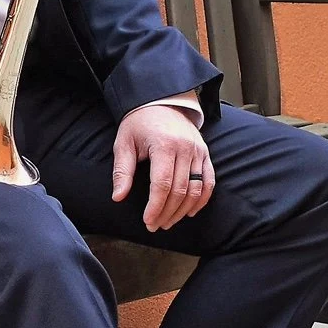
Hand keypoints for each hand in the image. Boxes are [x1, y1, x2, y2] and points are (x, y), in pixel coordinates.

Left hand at [112, 102, 211, 231]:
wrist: (161, 101)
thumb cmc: (139, 123)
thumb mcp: (124, 143)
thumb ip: (122, 170)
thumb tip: (118, 197)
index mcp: (164, 145)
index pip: (162, 184)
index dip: (155, 207)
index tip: (148, 221)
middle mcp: (185, 148)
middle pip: (180, 190)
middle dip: (167, 213)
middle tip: (155, 226)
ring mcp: (198, 151)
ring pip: (196, 189)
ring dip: (183, 210)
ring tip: (168, 222)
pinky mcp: (205, 153)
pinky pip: (209, 181)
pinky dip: (201, 199)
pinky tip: (190, 212)